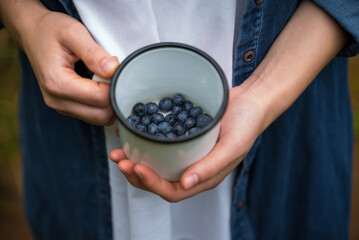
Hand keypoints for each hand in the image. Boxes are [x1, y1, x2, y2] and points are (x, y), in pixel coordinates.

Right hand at [21, 8, 118, 124]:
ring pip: (99, 119)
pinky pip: (93, 115)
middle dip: (115, 97)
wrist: (33, 33)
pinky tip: (101, 86)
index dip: (115, 85)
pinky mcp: (66, 107)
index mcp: (57, 83)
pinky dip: (102, 105)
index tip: (116, 68)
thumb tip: (113, 70)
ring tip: (106, 79)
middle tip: (115, 76)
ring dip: (109, 103)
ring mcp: (60, 106)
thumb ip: (94, 53)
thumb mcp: (73, 33)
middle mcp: (56, 100)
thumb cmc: (51, 31)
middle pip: (101, 115)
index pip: (100, 98)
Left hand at [110, 85, 264, 201]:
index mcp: (204, 177)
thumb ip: (210, 167)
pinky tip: (130, 135)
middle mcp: (192, 168)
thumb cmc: (246, 124)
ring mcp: (186, 153)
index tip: (137, 167)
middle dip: (137, 174)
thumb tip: (185, 185)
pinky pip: (160, 145)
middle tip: (120, 160)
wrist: (250, 101)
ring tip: (118, 151)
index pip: (174, 191)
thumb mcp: (232, 146)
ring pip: (156, 164)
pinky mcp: (182, 138)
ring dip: (135, 161)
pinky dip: (143, 143)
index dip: (152, 184)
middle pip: (159, 180)